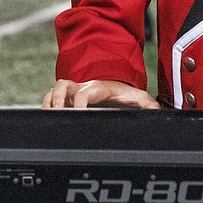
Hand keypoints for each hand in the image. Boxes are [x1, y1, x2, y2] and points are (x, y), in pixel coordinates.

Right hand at [42, 79, 160, 108]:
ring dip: (48, 102)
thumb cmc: (123, 93)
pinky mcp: (66, 96)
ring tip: (48, 116)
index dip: (79, 103)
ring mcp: (72, 90)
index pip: (84, 94)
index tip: (78, 114)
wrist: (112, 85)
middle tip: (56, 114)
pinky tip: (47, 117)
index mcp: (97, 88)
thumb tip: (157, 110)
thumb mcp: (137, 96)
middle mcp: (81, 86)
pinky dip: (46, 105)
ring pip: (53, 91)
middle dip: (56, 99)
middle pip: (61, 86)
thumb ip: (147, 104)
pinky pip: (50, 97)